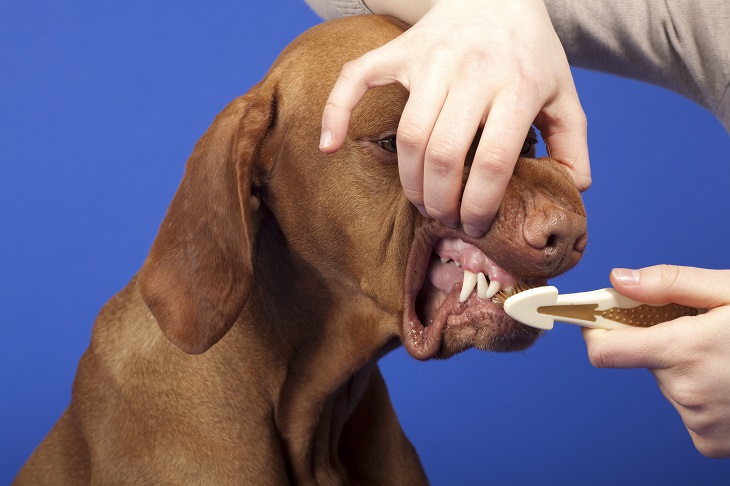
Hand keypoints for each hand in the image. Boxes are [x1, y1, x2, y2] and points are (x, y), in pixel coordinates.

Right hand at [319, 0, 590, 235]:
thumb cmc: (529, 51)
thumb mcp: (563, 92)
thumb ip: (572, 142)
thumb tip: (572, 188)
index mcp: (515, 87)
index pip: (492, 160)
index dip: (481, 204)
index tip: (475, 225)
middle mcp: (470, 72)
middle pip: (444, 155)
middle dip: (441, 201)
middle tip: (446, 218)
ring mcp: (429, 59)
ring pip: (409, 135)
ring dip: (410, 181)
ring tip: (422, 200)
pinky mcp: (399, 51)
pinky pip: (356, 79)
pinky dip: (336, 113)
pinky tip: (330, 146)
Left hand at [583, 265, 729, 457]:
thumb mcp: (729, 291)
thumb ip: (668, 284)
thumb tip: (617, 279)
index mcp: (684, 351)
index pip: (604, 351)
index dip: (595, 331)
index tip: (596, 319)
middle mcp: (686, 392)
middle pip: (644, 361)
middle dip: (661, 342)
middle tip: (699, 330)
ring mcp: (700, 422)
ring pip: (669, 385)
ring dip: (687, 369)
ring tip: (727, 357)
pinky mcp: (712, 443)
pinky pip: (689, 411)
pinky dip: (703, 395)